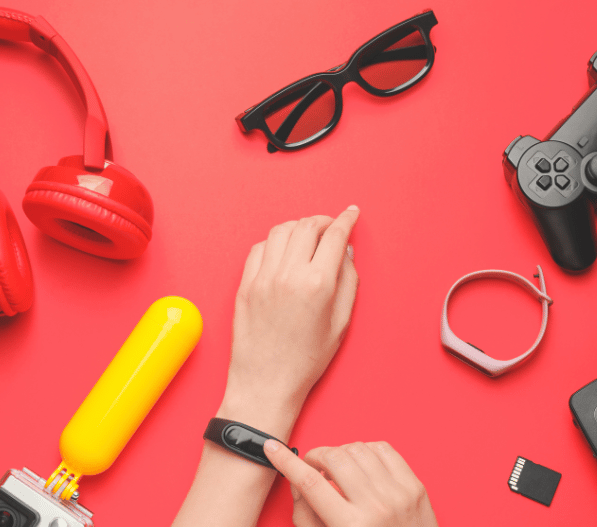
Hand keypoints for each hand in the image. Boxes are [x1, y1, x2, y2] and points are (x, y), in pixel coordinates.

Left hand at [223, 206, 359, 415]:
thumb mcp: (340, 324)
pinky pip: (259, 248)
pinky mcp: (245, 285)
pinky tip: (283, 252)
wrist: (266, 383)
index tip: (352, 213)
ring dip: (298, 227)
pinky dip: (274, 242)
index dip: (346, 219)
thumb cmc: (305, 361)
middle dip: (324, 220)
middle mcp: (288, 275)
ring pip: (281, 231)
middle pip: (307, 226)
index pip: (334, 235)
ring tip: (308, 236)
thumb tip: (345, 254)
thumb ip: (348, 283)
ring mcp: (262, 278)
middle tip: (332, 226)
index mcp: (317, 284)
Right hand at [264, 440, 438, 526]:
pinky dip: (367, 450)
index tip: (272, 449)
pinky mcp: (414, 486)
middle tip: (313, 466)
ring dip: (341, 453)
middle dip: (316, 456)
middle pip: (335, 459)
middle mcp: (376, 507)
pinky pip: (384, 449)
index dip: (286, 462)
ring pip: (359, 449)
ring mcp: (398, 494)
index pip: (310, 483)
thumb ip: (307, 515)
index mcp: (350, 526)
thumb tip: (297, 481)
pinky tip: (362, 464)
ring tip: (339, 469)